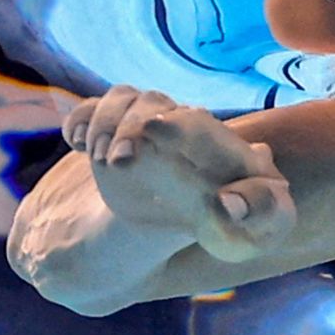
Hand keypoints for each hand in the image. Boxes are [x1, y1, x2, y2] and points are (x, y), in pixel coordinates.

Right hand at [61, 86, 295, 262]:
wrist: (169, 233)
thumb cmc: (222, 232)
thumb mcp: (247, 234)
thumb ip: (258, 214)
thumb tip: (229, 202)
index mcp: (223, 149)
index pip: (198, 121)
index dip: (177, 122)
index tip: (154, 130)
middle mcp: (184, 128)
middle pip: (154, 103)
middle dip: (132, 122)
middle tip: (118, 159)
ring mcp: (147, 129)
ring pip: (124, 99)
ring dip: (106, 121)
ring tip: (98, 156)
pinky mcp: (114, 136)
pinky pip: (93, 109)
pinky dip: (80, 119)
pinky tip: (76, 143)